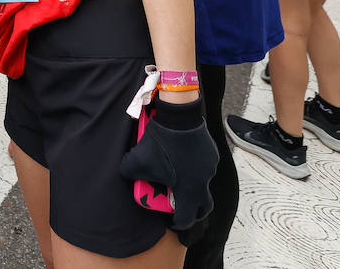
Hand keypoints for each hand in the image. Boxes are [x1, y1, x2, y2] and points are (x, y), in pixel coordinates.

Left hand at [119, 99, 216, 233]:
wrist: (178, 116)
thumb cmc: (160, 142)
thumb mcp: (136, 160)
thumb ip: (129, 174)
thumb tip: (128, 176)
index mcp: (188, 190)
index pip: (187, 217)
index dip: (177, 223)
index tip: (171, 220)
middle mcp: (203, 181)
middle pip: (203, 206)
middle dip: (193, 211)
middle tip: (181, 208)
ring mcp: (210, 167)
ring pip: (203, 184)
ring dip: (192, 185)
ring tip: (176, 177)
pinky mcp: (211, 154)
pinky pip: (204, 167)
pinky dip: (194, 168)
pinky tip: (181, 158)